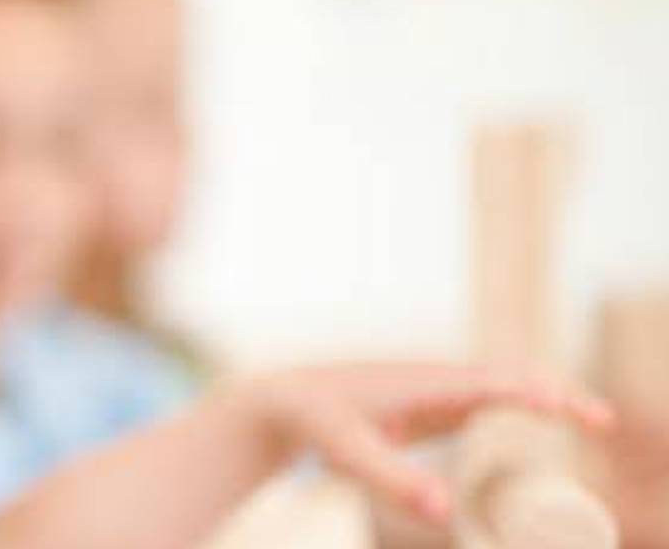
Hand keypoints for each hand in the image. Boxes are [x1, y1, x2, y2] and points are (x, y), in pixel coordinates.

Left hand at [235, 363, 613, 524]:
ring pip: (506, 384)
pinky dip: (525, 403)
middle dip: (559, 393)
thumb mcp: (350, 453)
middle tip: (603, 422)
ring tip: (593, 421)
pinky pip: (489, 399)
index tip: (568, 411)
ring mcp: (437, 389)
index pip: (494, 383)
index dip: (535, 394)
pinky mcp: (433, 403)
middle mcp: (438, 378)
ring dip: (549, 396)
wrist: (286, 401)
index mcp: (424, 382)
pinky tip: (547, 419)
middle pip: (512, 377)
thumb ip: (395, 480)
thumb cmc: (316, 423)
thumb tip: (445, 512)